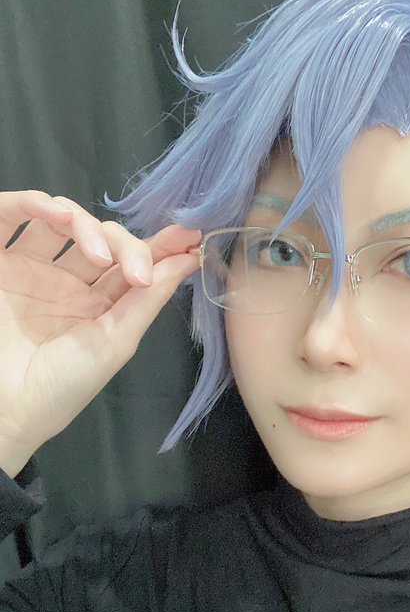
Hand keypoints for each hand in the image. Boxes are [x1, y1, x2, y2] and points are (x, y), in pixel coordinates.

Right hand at [0, 190, 202, 466]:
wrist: (6, 407)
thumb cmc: (61, 386)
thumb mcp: (115, 341)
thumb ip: (149, 298)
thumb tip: (189, 258)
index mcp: (97, 304)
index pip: (131, 262)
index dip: (160, 246)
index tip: (189, 236)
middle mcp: (66, 281)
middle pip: (102, 237)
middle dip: (126, 244)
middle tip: (137, 271)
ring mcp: (31, 267)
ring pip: (63, 220)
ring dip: (86, 224)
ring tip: (100, 254)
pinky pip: (10, 214)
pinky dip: (34, 203)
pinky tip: (58, 214)